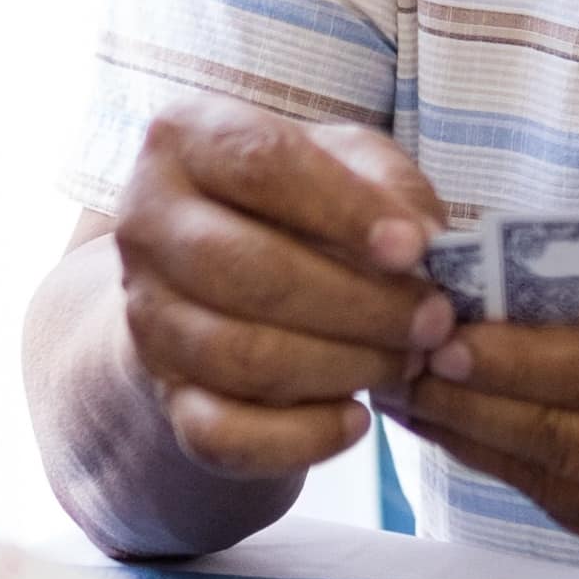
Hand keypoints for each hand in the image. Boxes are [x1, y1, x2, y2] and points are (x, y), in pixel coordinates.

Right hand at [110, 97, 452, 483]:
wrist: (219, 282)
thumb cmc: (300, 207)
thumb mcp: (349, 165)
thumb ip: (391, 189)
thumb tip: (427, 244)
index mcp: (184, 140)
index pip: (260, 164)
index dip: (344, 209)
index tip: (416, 248)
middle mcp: (145, 225)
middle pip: (248, 269)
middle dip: (358, 304)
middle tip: (433, 321)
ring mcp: (146, 317)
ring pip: (239, 355)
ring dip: (344, 366)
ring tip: (408, 362)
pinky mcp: (164, 395)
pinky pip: (222, 434)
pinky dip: (300, 438)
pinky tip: (357, 420)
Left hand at [389, 284, 578, 578]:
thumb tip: (577, 291)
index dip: (522, 354)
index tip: (448, 324)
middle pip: (571, 437)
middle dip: (473, 399)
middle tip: (397, 355)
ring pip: (563, 487)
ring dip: (478, 446)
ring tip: (409, 399)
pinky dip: (524, 480)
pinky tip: (476, 446)